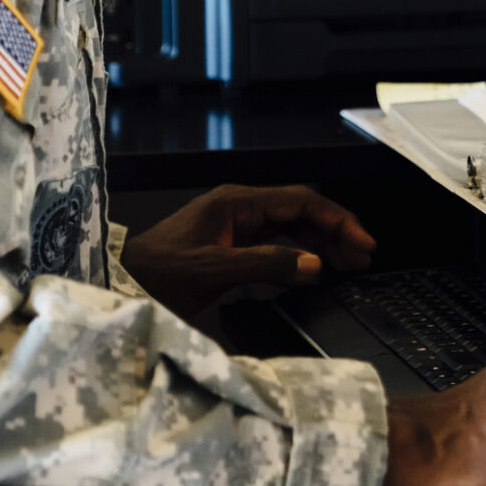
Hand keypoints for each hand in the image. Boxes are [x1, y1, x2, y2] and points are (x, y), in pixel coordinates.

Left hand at [119, 183, 376, 316]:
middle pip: (300, 212)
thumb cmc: (157, 273)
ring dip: (320, 243)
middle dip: (335, 231)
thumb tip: (314, 263)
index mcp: (236, 203)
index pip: (301, 201)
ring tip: (348, 264)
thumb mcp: (214, 272)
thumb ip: (266, 265)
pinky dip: (298, 255)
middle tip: (363, 256)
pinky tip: (312, 269)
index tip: (361, 243)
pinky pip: (274, 244)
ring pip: (290, 228)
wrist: (122, 284)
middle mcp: (238, 208)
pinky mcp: (228, 246)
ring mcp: (234, 226)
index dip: (337, 220)